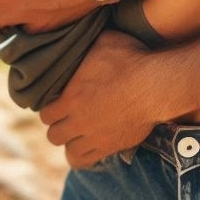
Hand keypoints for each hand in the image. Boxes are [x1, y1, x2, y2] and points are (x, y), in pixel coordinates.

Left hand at [40, 32, 158, 167]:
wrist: (155, 85)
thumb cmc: (131, 59)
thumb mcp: (105, 40)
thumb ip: (86, 44)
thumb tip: (79, 37)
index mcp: (70, 97)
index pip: (45, 113)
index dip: (50, 108)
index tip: (59, 102)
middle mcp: (78, 121)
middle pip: (53, 134)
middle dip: (59, 125)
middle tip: (69, 116)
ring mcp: (93, 137)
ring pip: (68, 151)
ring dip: (70, 142)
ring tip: (78, 132)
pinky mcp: (109, 147)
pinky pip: (85, 162)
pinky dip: (84, 156)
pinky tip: (89, 144)